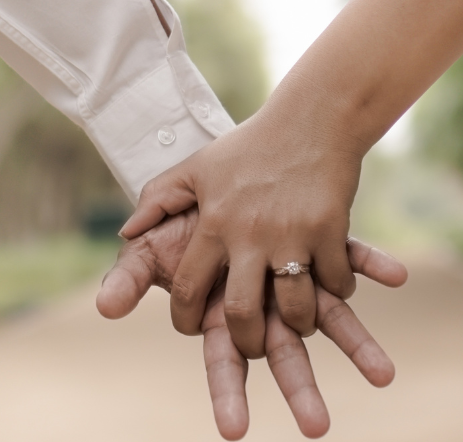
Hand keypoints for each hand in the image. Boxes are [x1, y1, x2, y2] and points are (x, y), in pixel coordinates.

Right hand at [98, 209, 406, 438]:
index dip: (227, 394)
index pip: (223, 360)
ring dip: (357, 345)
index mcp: (224, 311)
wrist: (218, 180)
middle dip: (300, 389)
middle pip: (283, 354)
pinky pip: (351, 257)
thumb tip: (104, 306)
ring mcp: (297, 278)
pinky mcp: (321, 244)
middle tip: (317, 426)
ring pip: (329, 318)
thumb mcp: (150, 248)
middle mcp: (266, 303)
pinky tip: (398, 276)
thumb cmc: (181, 223)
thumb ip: (129, 277)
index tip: (233, 431)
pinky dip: (373, 265)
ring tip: (384, 374)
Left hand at [119, 101, 367, 357]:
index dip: (187, 319)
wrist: (311, 118)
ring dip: (297, 323)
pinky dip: (336, 291)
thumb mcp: (197, 167)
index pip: (188, 288)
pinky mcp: (330, 228)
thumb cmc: (250, 147)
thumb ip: (158, 199)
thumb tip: (126, 233)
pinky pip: (334, 281)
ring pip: (293, 307)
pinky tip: (331, 287)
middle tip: (253, 345)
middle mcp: (249, 234)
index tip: (195, 328)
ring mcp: (292, 233)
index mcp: (213, 223)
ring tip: (297, 321)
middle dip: (247, 342)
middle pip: (242, 313)